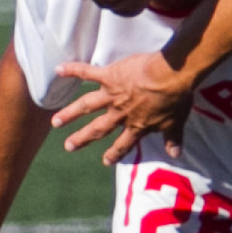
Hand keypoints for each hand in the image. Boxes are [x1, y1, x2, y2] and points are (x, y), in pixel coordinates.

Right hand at [53, 51, 189, 163]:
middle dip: (82, 138)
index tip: (106, 162)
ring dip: (70, 113)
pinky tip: (58, 70)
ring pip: (86, 106)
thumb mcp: (176, 122)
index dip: (115, 153)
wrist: (170, 76)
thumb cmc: (175, 98)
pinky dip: (73, 70)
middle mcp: (120, 113)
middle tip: (68, 146)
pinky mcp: (109, 76)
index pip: (124, 144)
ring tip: (55, 121)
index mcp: (136, 125)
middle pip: (98, 129)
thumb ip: (173, 138)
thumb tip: (176, 154)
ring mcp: (112, 95)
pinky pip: (87, 73)